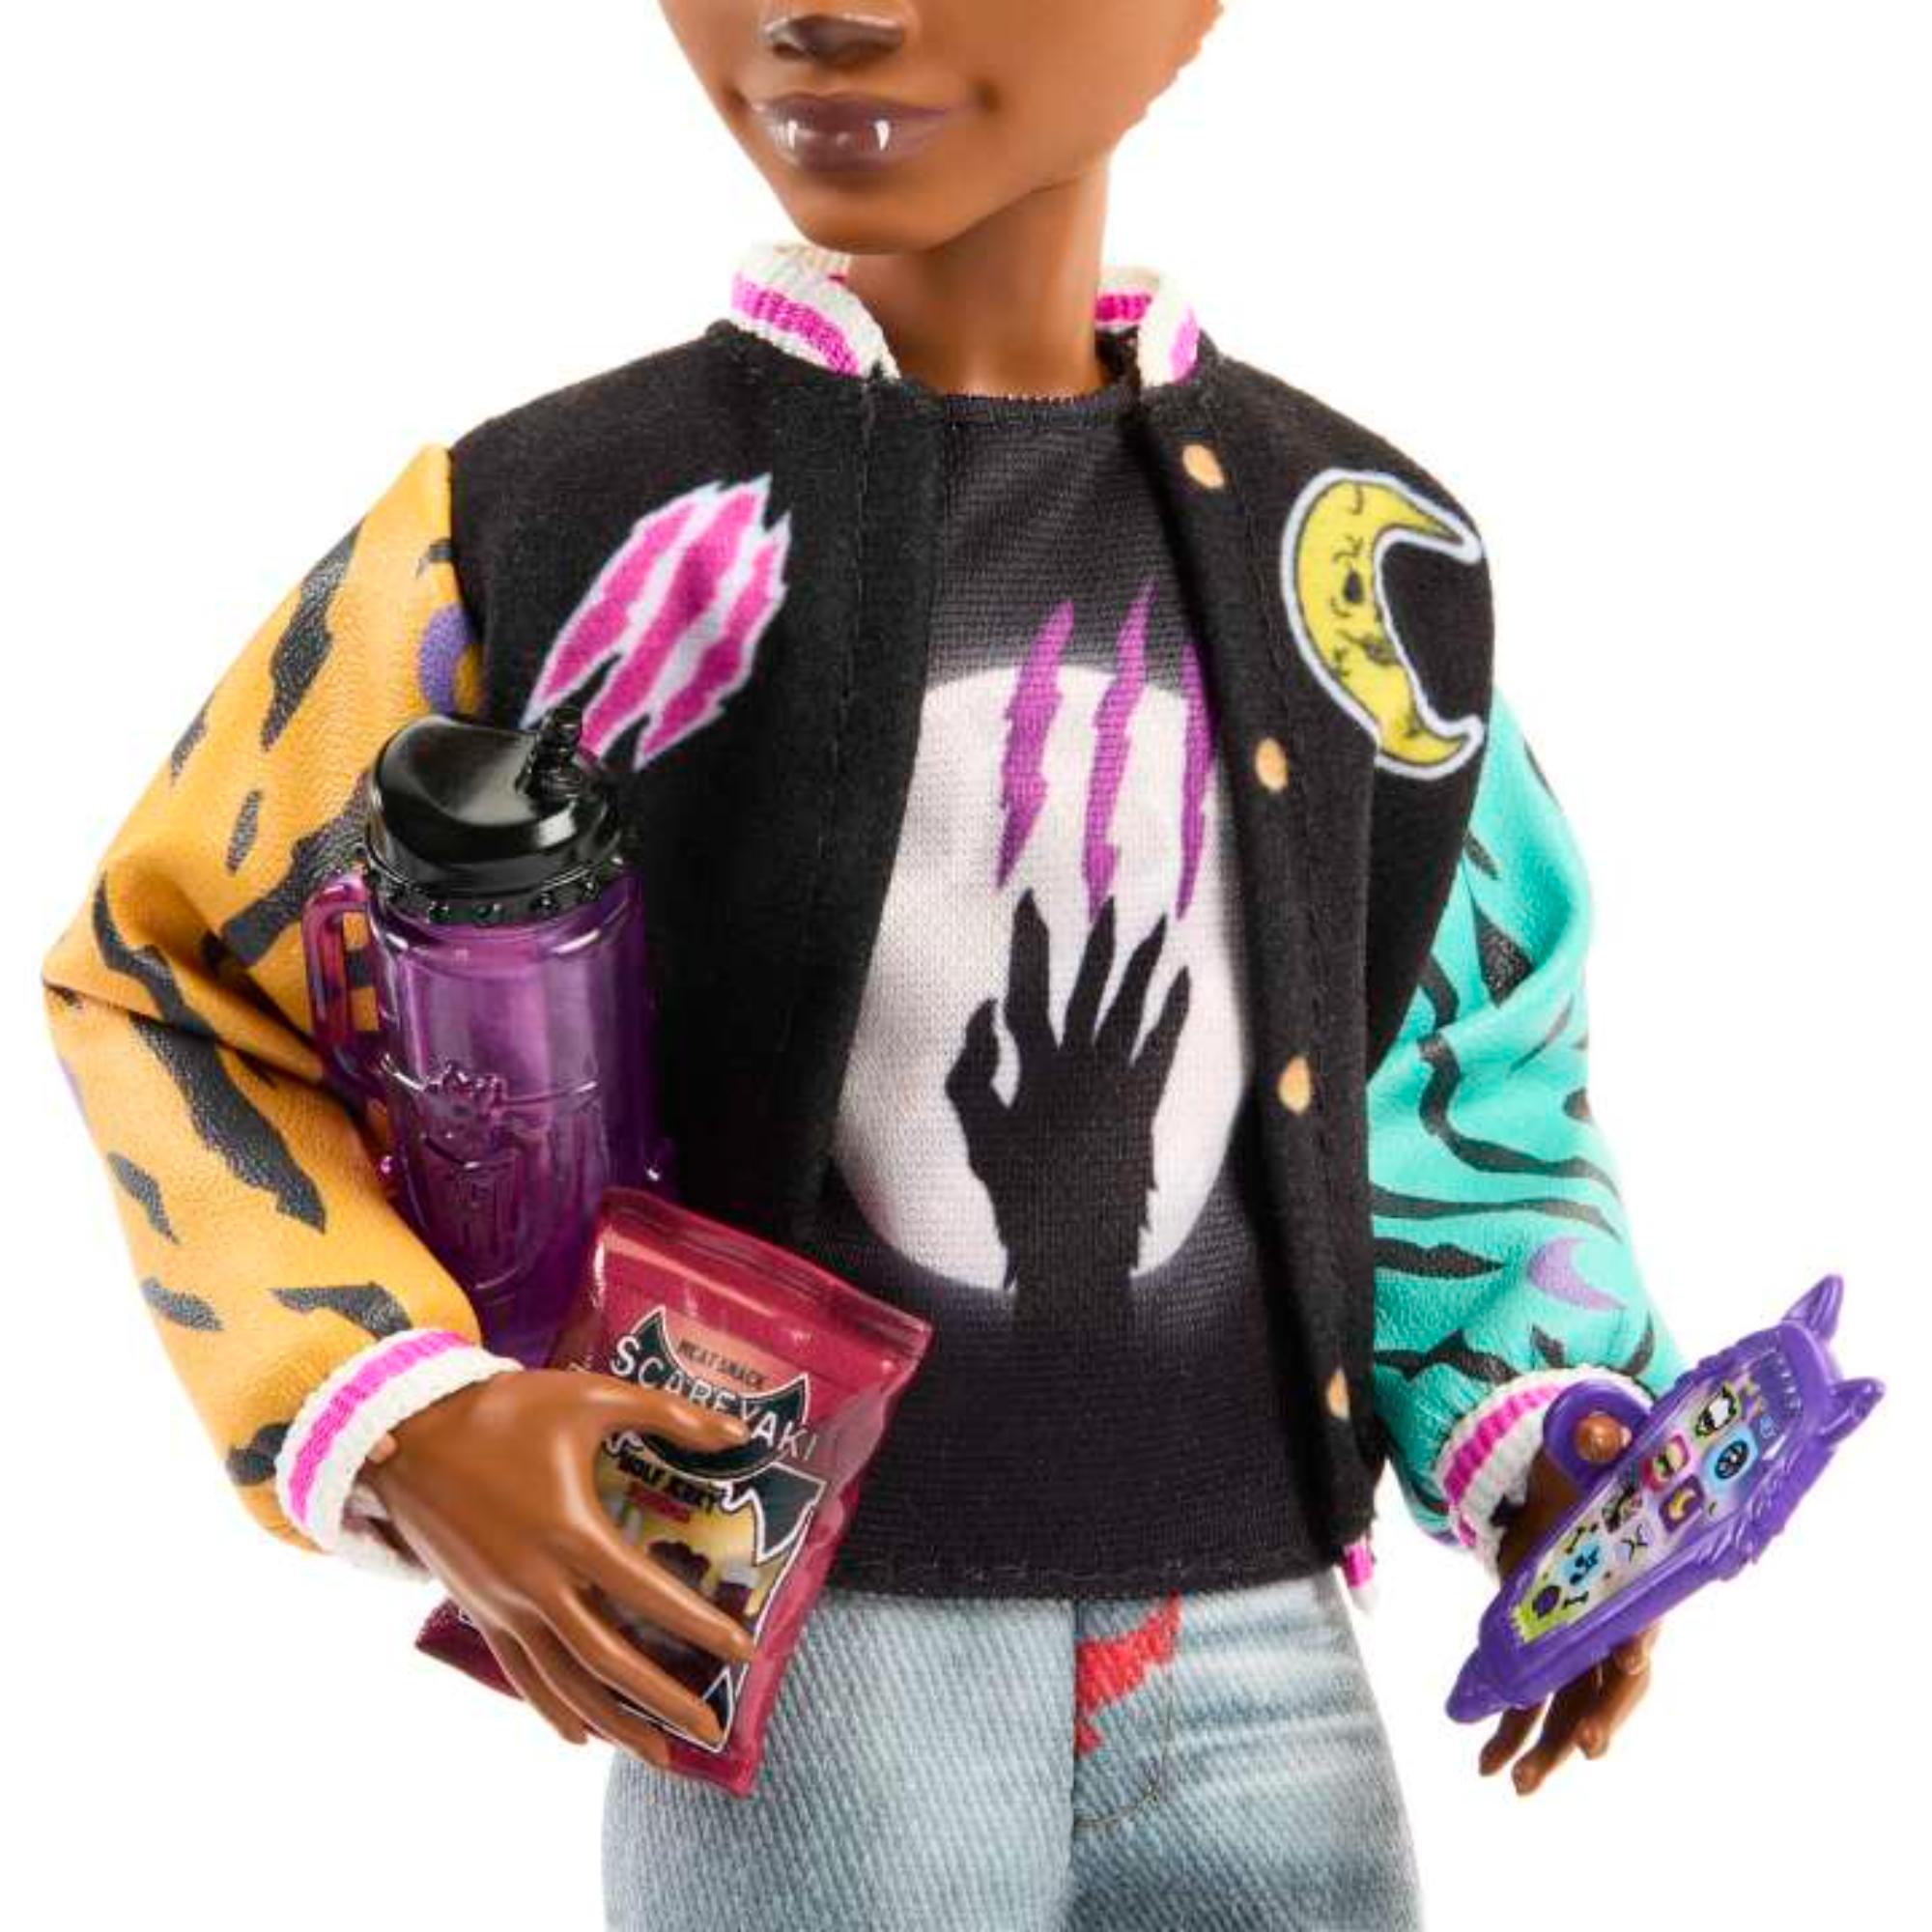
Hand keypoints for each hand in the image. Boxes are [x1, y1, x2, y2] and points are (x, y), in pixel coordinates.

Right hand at [364, 1369, 758, 1764]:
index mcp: (571, 1531)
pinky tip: (582, 1735)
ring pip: (565, 1683)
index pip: (648, 1594)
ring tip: (657, 1754)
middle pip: (609, 1660)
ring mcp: (503, 1604)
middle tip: (712, 1729)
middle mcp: (537, 1582)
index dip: (699, 1626)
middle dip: (664, 1699)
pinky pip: (522, 1674)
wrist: (406, 1433)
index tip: (743, 1651)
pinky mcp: (478, 1611)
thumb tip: (740, 1432)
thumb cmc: (505, 1410)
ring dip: (615, 1723)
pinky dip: (554, 1710)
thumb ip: (668, 1414)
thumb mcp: (591, 1397)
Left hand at [1477, 1409, 1657, 1794]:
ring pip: (1567, 1705)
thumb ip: (1600, 1438)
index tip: (1630, 1665)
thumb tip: (1597, 1431)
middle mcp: (1611, 1622)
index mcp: (1632, 1582)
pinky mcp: (1545, 1640)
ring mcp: (1577, 1639)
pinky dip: (1510, 1727)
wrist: (1577, 1481)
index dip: (1636, 1643)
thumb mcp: (1598, 1447)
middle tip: (1580, 1749)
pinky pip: (1532, 1695)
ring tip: (1514, 1785)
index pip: (1641, 1618)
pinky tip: (1485, 1761)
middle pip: (1608, 1683)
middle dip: (1594, 1717)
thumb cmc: (1597, 1467)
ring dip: (1543, 1746)